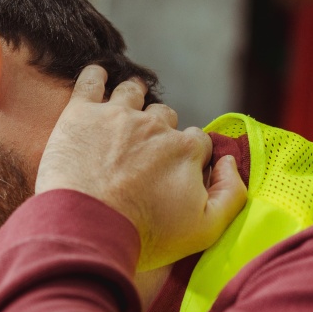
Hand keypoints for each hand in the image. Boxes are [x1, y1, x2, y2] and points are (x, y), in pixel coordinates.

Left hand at [36, 65, 246, 270]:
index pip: (197, 141)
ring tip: (126, 110)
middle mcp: (155, 125)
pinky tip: (98, 79)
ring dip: (133, 98)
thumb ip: (230, 195)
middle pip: (164, 116)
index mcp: (185, 149)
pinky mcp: (82, 113)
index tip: (176, 170)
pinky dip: (96, 76)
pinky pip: (91, 79)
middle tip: (145, 149)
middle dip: (159, 129)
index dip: (190, 155)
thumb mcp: (204, 229)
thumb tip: (229, 163)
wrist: (89, 229)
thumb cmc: (146, 234)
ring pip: (132, 93)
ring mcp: (117, 115)